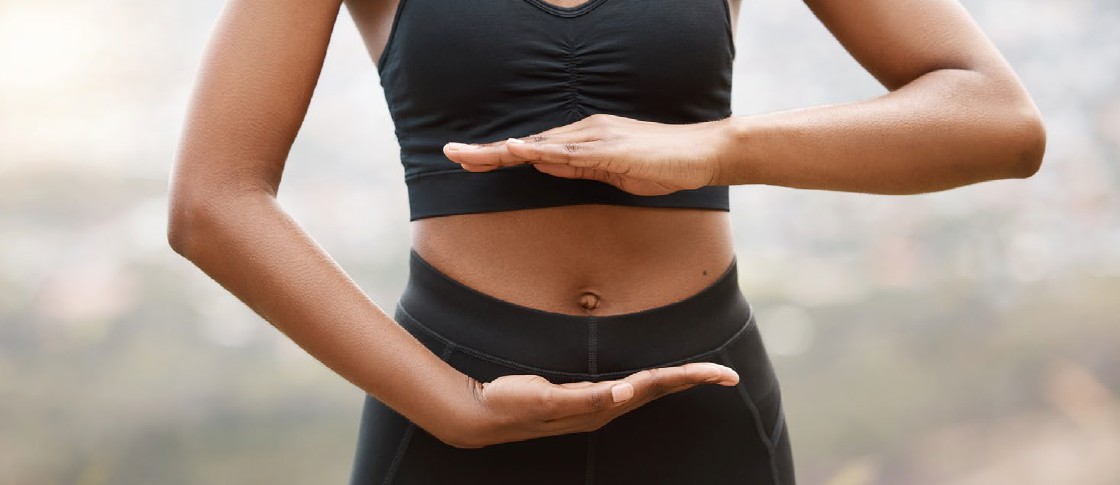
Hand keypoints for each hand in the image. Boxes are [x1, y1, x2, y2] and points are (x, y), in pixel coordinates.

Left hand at [436, 361, 739, 448]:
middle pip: (655, 388)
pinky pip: (592, 400)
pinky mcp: (558, 405)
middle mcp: (602, 407)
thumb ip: (586, 385)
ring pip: (632, 393)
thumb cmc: (520, 397)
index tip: (723, 373)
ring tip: (695, 374)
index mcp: (607, 400)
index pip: (657, 384)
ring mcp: (582, 409)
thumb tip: (620, 383)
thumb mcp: (559, 388)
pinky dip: (612, 396)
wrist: (483, 412)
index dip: (690, 377)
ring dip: (663, 384)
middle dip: (691, 380)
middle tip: (725, 374)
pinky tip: (627, 390)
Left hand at [441, 114, 732, 195]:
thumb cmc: (660, 166)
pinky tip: (517, 151)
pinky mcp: (612, 150)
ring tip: (467, 155)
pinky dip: (542, 152)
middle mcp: (583, 133)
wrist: (702, 154)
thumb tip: (542, 166)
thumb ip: (577, 169)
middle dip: (485, 151)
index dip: (495, 155)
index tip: (464, 160)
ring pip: (540, 145)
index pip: (531, 149)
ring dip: (502, 151)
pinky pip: (571, 153)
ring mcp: (596, 138)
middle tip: (448, 154)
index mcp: (581, 140)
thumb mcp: (611, 173)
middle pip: (526, 144)